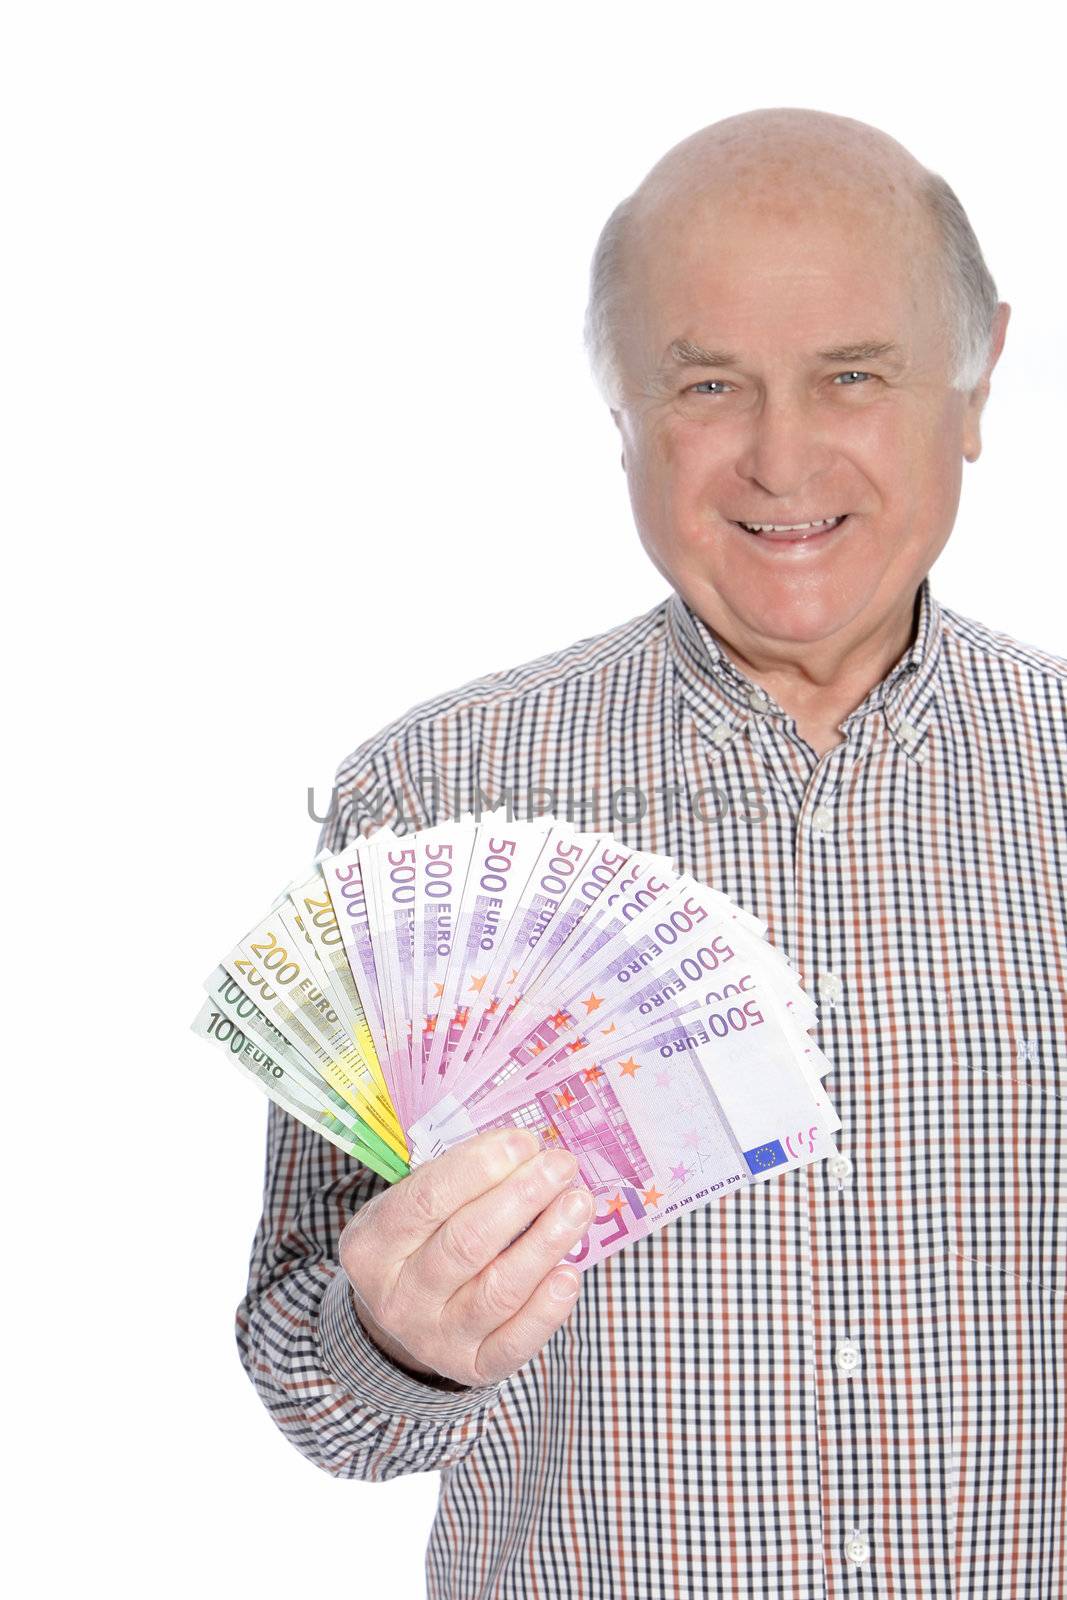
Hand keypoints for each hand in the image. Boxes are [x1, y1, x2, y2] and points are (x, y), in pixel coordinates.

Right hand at [338, 1127, 594, 1387]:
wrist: (408, 1313)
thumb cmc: (422, 1238)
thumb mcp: (413, 1204)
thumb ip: (458, 1179)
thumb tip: (526, 1152)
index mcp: (371, 1247)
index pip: (426, 1200)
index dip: (479, 1167)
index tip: (524, 1142)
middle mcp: (397, 1298)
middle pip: (466, 1243)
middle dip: (522, 1197)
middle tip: (561, 1165)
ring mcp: (433, 1338)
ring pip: (497, 1291)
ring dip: (546, 1242)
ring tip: (578, 1204)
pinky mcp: (471, 1367)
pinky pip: (515, 1341)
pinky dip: (547, 1307)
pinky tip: (570, 1271)